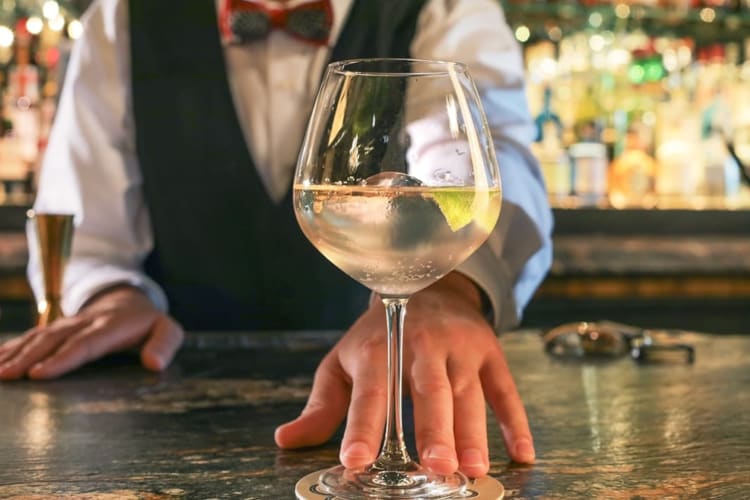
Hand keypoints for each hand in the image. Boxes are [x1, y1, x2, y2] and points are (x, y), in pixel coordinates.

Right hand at [0, 286, 183, 379]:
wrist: (129, 299)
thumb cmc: (149, 323)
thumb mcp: (168, 330)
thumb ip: (165, 345)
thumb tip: (155, 364)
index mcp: (112, 325)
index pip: (86, 343)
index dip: (63, 358)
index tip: (40, 375)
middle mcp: (85, 322)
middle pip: (54, 339)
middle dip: (29, 357)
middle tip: (8, 376)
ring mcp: (68, 324)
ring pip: (38, 336)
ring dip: (15, 353)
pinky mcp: (56, 328)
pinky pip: (31, 336)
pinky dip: (10, 347)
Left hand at [274, 272, 534, 477]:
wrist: (428, 287)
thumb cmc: (379, 336)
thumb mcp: (344, 362)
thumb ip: (322, 405)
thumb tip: (286, 440)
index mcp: (379, 350)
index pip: (370, 393)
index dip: (362, 427)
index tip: (355, 460)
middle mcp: (421, 345)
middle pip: (430, 390)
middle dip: (433, 428)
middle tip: (435, 466)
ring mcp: (460, 348)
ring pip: (468, 393)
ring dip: (473, 432)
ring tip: (473, 470)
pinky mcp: (489, 352)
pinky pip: (505, 388)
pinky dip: (515, 421)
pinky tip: (520, 454)